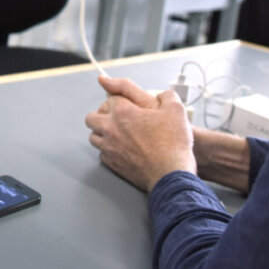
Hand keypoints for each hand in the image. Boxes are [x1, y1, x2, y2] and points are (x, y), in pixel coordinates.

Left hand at [85, 77, 195, 192]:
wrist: (170, 174)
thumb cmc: (172, 143)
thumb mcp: (176, 110)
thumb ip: (167, 96)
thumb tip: (163, 95)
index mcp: (123, 112)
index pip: (110, 98)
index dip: (119, 99)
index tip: (126, 103)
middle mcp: (111, 128)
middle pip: (92, 117)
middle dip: (101, 115)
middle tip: (114, 117)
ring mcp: (109, 147)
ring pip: (93, 136)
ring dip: (100, 133)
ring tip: (113, 133)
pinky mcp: (111, 163)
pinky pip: (101, 153)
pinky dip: (107, 150)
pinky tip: (118, 149)